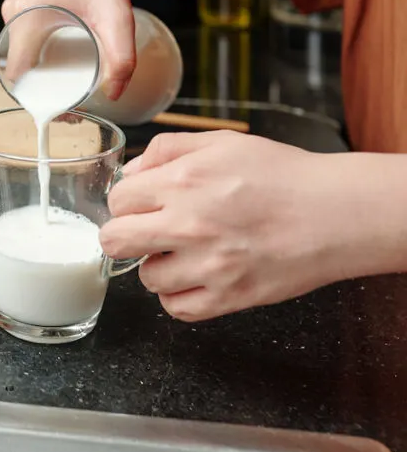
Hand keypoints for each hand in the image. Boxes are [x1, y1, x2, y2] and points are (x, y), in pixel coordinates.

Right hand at [1, 0, 134, 99]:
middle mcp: (13, 14)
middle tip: (73, 106)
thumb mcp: (118, 19)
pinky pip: (21, 45)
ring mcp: (14, 11)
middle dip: (42, 93)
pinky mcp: (20, 10)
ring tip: (70, 91)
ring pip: (20, 58)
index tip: (63, 110)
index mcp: (24, 17)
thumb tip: (115, 93)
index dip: (37, 99)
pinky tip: (58, 73)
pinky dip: (37, 62)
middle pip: (19, 69)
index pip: (18, 74)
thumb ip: (122, 57)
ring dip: (39, 78)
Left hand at [99, 131, 357, 321]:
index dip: (127, 202)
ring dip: (158, 267)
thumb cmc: (283, 176)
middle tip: (145, 234)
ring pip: (146, 278)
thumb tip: (131, 172)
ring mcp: (208, 265)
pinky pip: (176, 308)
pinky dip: (179, 296)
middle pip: (115, 241)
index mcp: (183, 182)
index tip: (142, 205)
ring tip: (184, 253)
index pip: (118, 200)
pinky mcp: (228, 297)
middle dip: (124, 236)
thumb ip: (167, 150)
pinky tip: (195, 277)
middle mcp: (189, 224)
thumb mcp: (222, 143)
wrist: (337, 214)